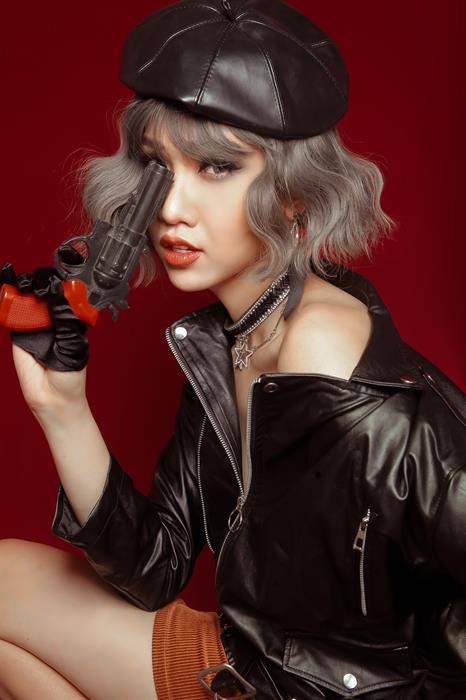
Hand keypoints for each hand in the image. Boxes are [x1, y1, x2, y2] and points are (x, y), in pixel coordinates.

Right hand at [1, 256, 89, 414]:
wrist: (52, 397)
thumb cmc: (70, 376)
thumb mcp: (72, 343)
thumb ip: (64, 319)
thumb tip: (57, 295)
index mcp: (70, 321)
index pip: (65, 296)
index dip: (60, 284)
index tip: (57, 277)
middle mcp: (52, 321)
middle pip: (44, 294)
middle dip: (41, 283)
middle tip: (40, 280)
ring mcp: (34, 326)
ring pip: (28, 301)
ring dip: (25, 288)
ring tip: (26, 283)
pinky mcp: (19, 333)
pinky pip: (13, 315)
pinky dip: (9, 301)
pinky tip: (9, 288)